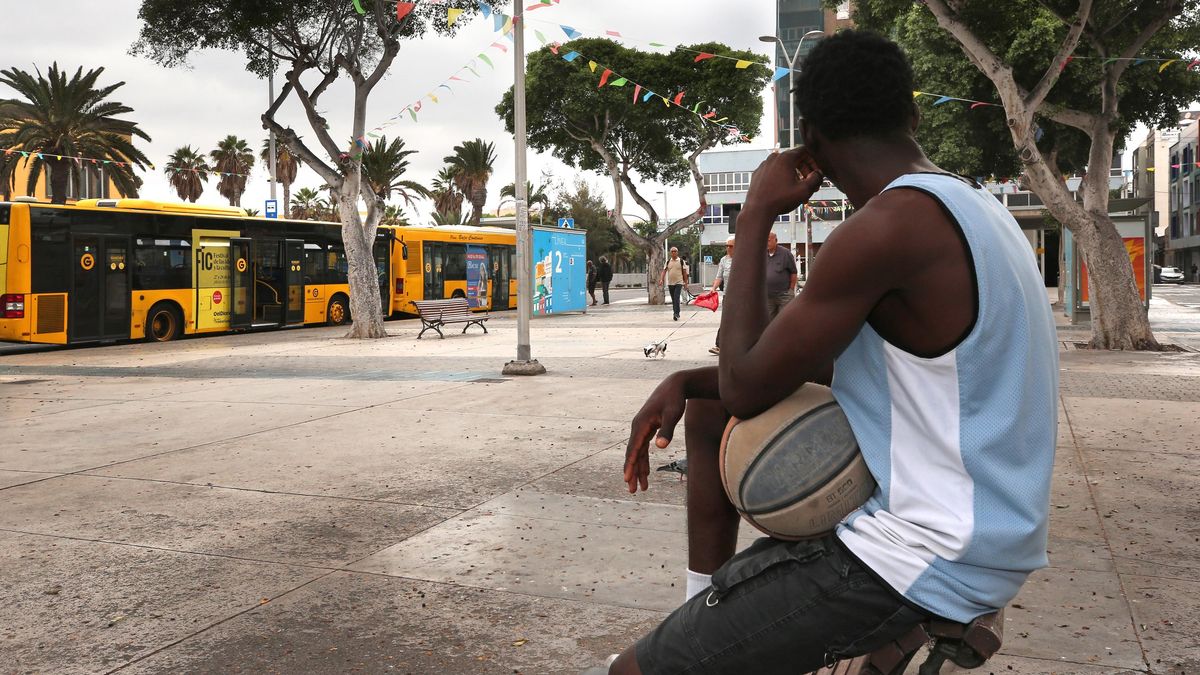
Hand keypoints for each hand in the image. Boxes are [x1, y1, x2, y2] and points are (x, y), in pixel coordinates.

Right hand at [624, 373, 686, 492]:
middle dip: (632, 473)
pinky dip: (644, 461)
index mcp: (641, 424)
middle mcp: (638, 427)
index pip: (633, 449)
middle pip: (633, 454)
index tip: (627, 479)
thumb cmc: (674, 399)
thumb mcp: (672, 414)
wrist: (674, 386)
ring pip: (638, 454)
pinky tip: (646, 473)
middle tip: (632, 491)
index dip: (630, 465)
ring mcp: (641, 429)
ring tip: (642, 488)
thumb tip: (660, 446)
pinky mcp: (647, 429)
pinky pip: (643, 449)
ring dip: (639, 470)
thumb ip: (666, 430)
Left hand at [742, 147, 822, 220]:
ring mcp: (764, 165)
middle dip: (805, 172)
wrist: (758, 210)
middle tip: (811, 185)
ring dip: (795, 177)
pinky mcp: (758, 174)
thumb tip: (819, 173)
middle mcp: (774, 158)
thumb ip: (816, 179)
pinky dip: (782, 180)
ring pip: (784, 168)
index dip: (814, 162)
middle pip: (795, 160)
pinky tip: (785, 192)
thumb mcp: (805, 190)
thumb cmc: (780, 200)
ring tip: (799, 192)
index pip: (805, 151)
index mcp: (785, 158)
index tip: (816, 174)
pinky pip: (774, 173)